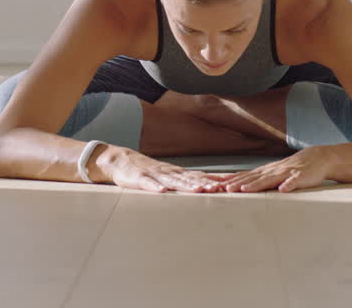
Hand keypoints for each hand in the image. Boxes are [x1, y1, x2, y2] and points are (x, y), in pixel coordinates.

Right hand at [100, 146, 228, 193]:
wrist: (121, 160)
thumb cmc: (148, 171)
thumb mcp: (170, 174)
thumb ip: (189, 179)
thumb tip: (212, 183)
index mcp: (177, 173)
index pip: (199, 176)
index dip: (214, 180)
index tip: (229, 185)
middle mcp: (169, 173)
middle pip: (189, 179)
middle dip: (204, 184)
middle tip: (219, 189)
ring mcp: (154, 175)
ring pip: (172, 181)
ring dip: (185, 186)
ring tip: (198, 190)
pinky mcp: (140, 179)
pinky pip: (148, 184)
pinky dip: (155, 187)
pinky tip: (163, 191)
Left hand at [217, 146, 333, 192]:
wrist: (316, 158)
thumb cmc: (292, 168)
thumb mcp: (273, 173)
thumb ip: (258, 179)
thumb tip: (239, 186)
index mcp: (266, 172)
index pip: (245, 176)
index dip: (231, 181)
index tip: (216, 185)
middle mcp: (273, 171)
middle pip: (253, 178)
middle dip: (239, 184)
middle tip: (225, 190)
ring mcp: (286, 173)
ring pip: (270, 179)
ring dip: (257, 185)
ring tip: (245, 190)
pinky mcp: (300, 177)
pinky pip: (294, 181)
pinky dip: (288, 185)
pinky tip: (283, 190)